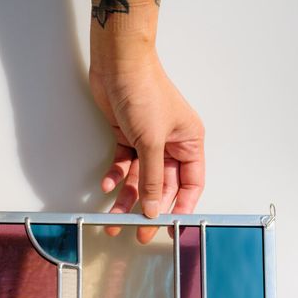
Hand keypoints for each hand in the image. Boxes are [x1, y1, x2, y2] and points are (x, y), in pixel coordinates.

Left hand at [89, 53, 204, 242]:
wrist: (119, 66)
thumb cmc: (145, 91)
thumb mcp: (152, 142)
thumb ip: (153, 179)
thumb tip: (154, 209)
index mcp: (189, 142)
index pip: (191, 184)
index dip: (181, 207)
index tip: (169, 228)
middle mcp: (171, 144)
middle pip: (163, 186)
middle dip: (149, 209)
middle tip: (138, 232)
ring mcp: (149, 141)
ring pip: (140, 179)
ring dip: (127, 199)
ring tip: (113, 219)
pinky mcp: (128, 137)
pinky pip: (124, 166)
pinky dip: (115, 176)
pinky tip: (107, 186)